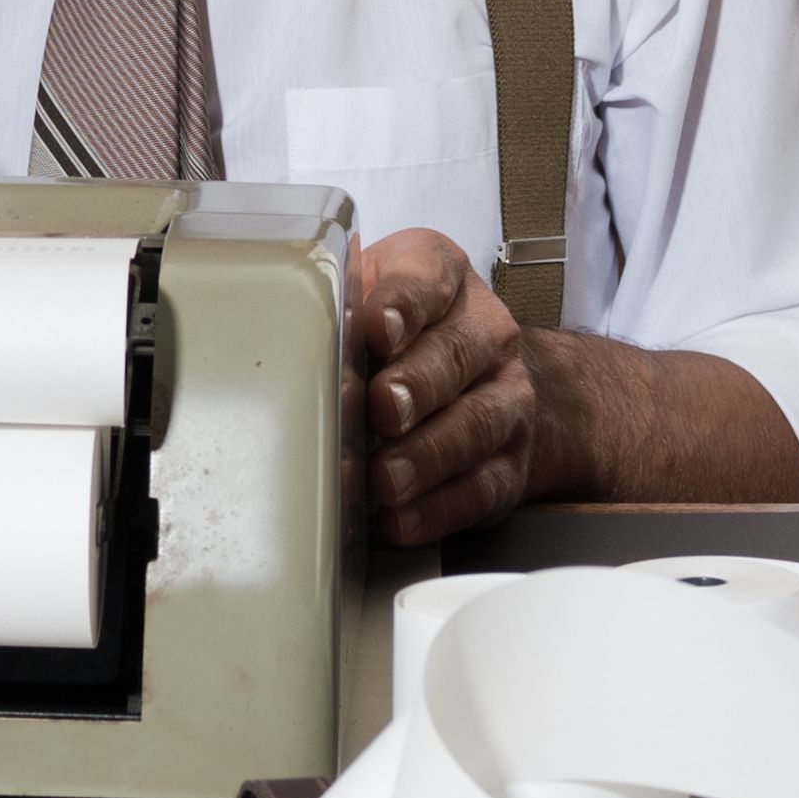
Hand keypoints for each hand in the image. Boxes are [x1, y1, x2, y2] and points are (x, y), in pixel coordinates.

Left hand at [346, 228, 547, 543]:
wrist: (483, 376)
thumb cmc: (404, 335)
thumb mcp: (371, 297)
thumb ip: (339, 311)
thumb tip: (288, 337)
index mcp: (444, 280)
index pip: (428, 279)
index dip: (403, 304)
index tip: (377, 331)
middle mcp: (486, 334)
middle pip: (457, 354)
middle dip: (417, 385)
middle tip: (382, 411)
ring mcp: (506, 398)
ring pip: (477, 424)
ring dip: (428, 455)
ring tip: (386, 479)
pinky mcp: (509, 462)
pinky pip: (482, 487)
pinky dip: (438, 508)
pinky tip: (399, 518)